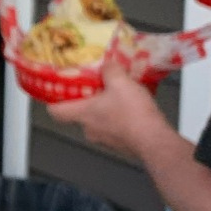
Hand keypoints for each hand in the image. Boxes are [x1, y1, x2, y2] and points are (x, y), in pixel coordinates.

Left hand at [47, 61, 170, 158]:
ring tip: (119, 98)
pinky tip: (133, 110)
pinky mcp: (121, 145)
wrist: (156, 141)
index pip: (55, 112)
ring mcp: (105, 140)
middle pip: (79, 115)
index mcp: (83, 114)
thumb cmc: (134, 115)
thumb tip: (108, 65)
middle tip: (96, 89)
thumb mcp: (120, 82)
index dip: (54, 103)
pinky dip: (121, 120)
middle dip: (87, 102)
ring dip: (106, 110)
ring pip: (98, 122)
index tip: (57, 94)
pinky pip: (115, 129)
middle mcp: (90, 129)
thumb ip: (110, 70)